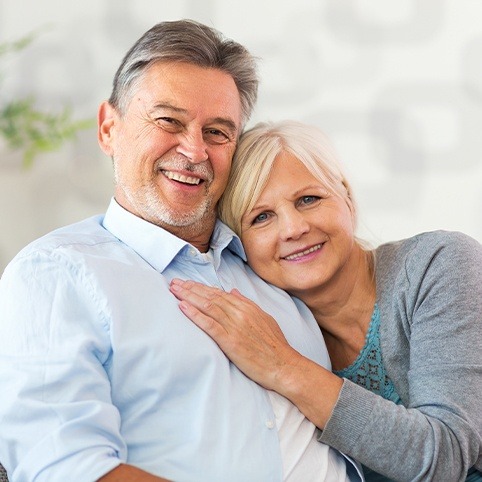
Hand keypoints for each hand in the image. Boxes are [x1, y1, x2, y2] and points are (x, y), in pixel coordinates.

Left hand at [169, 278, 301, 390]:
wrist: (284, 365)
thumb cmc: (275, 345)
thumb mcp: (264, 318)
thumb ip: (247, 304)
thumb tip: (233, 291)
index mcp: (247, 307)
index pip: (220, 293)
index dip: (202, 287)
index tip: (188, 283)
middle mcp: (240, 313)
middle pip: (211, 296)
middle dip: (191, 288)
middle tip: (174, 282)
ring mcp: (235, 326)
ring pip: (207, 306)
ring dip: (188, 296)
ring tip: (174, 290)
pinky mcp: (230, 341)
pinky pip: (209, 324)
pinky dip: (195, 314)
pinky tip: (183, 307)